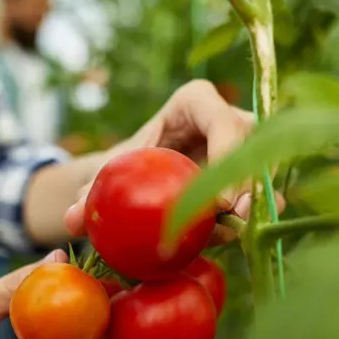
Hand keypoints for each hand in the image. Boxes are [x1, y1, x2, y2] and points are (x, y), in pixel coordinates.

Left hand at [64, 79, 284, 241]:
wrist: (139, 176)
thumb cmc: (126, 163)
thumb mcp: (108, 172)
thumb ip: (90, 192)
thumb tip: (72, 219)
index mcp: (196, 101)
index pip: (222, 121)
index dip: (227, 155)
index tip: (219, 201)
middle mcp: (230, 117)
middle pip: (253, 146)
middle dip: (249, 184)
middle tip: (235, 219)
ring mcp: (248, 145)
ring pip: (264, 169)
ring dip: (256, 202)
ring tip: (236, 232)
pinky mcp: (254, 174)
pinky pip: (265, 192)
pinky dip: (254, 215)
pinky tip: (237, 236)